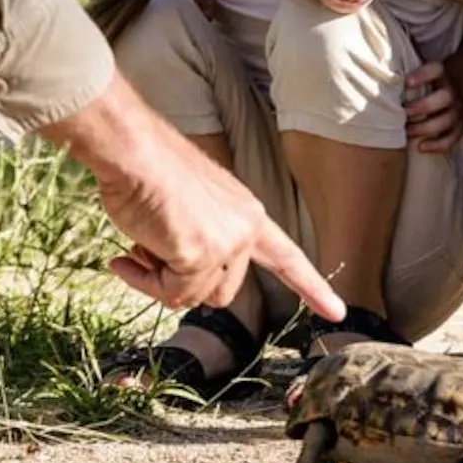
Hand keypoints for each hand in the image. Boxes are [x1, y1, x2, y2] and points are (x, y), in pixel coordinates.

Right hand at [42, 75, 344, 318]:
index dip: (311, 286)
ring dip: (160, 282)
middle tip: (147, 252)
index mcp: (247, 214)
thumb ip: (202, 247)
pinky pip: (170, 293)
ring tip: (141, 245)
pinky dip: (144, 282)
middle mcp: (245, 229)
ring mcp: (227, 243)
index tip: (337, 310)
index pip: (287, 257)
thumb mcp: (190, 213)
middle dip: (181, 283)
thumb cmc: (149, 174)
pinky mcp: (201, 256)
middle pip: (222, 292)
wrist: (132, 151)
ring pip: (194, 297)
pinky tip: (126, 256)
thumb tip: (183, 288)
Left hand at [404, 59, 462, 153]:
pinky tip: (421, 147)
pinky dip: (439, 144)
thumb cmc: (428, 79)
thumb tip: (377, 71)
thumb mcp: (422, 70)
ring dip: (427, 127)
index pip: (436, 70)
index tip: (407, 82)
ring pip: (448, 119)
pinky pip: (454, 136)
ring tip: (408, 132)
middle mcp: (452, 91)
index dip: (423, 75)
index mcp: (442, 73)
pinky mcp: (460, 125)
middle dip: (423, 106)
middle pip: (445, 97)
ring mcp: (458, 109)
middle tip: (404, 112)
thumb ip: (406, 71)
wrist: (456, 86)